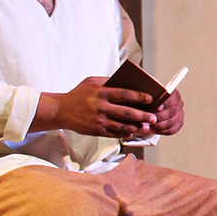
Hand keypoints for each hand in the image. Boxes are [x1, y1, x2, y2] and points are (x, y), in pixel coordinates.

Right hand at [34, 76, 155, 137]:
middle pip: (127, 112)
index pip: (125, 94)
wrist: (61, 110)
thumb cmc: (79, 94)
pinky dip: (124, 133)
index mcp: (102, 92)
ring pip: (122, 125)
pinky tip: (133, 132)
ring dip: (136, 127)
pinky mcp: (96, 130)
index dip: (140, 97)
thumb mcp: (91, 82)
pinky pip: (114, 133)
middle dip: (143, 115)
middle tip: (154, 117)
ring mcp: (99, 120)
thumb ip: (108, 82)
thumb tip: (128, 83)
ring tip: (147, 127)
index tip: (151, 99)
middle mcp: (101, 107)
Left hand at [150, 89, 183, 135]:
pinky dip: (161, 131)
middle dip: (160, 116)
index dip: (166, 103)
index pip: (174, 97)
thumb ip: (149, 98)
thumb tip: (148, 101)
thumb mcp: (147, 97)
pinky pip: (172, 130)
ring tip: (149, 125)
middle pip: (173, 111)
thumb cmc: (148, 101)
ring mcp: (180, 114)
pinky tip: (153, 129)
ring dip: (159, 125)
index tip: (158, 107)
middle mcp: (179, 103)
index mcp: (173, 93)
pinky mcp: (178, 124)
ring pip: (172, 122)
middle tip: (150, 119)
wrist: (149, 108)